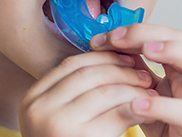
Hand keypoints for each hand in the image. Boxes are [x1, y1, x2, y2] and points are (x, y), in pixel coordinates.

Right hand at [19, 50, 155, 136]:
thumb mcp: (54, 116)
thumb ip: (69, 92)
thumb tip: (106, 59)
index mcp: (32, 98)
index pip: (69, 64)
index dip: (99, 57)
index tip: (121, 56)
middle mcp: (41, 109)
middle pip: (87, 74)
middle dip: (119, 68)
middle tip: (141, 71)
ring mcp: (58, 125)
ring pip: (104, 92)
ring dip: (131, 87)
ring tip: (148, 88)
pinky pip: (116, 116)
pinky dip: (134, 108)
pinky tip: (146, 109)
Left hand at [90, 24, 181, 136]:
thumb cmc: (166, 124)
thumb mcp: (147, 89)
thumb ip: (135, 66)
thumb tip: (109, 42)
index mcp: (180, 67)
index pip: (162, 34)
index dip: (134, 30)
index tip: (106, 36)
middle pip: (181, 40)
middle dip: (147, 33)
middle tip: (116, 38)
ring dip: (172, 52)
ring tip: (145, 50)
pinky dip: (161, 105)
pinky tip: (137, 103)